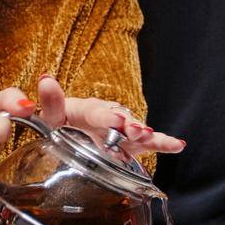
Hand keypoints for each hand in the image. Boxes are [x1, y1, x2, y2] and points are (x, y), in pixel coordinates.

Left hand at [35, 75, 185, 156]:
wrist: (70, 133)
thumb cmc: (61, 123)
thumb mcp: (51, 115)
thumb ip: (50, 101)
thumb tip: (45, 78)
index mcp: (86, 109)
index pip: (96, 111)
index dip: (106, 116)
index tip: (114, 121)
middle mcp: (108, 116)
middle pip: (122, 120)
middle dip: (130, 126)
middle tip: (136, 131)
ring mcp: (121, 131)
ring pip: (137, 131)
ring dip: (147, 135)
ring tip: (157, 139)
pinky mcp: (130, 144)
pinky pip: (148, 144)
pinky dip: (163, 144)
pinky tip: (178, 145)